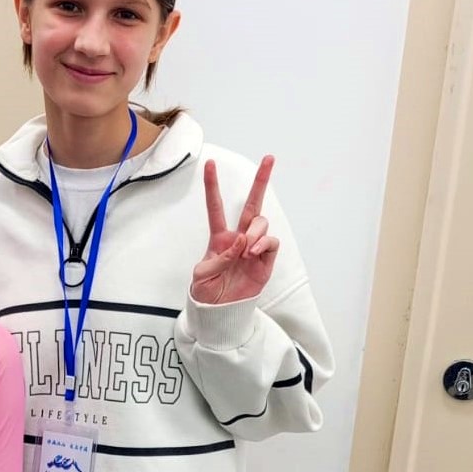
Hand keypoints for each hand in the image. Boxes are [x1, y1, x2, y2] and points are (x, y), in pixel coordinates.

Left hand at [191, 155, 278, 304]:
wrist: (222, 313)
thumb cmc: (208, 294)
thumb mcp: (202, 276)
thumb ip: (217, 258)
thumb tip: (239, 243)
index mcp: (219, 239)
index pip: (215, 207)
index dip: (212, 186)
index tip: (209, 164)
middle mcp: (239, 238)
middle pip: (252, 204)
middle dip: (261, 180)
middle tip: (269, 158)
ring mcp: (254, 247)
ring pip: (261, 222)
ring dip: (255, 231)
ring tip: (246, 250)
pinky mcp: (266, 259)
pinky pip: (270, 242)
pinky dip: (262, 243)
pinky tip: (252, 253)